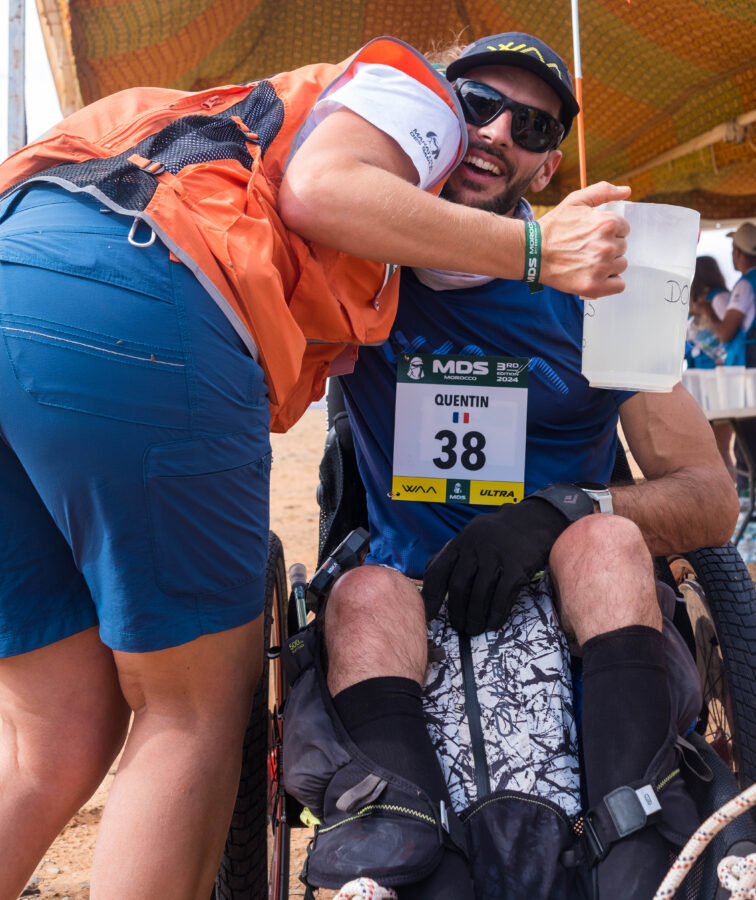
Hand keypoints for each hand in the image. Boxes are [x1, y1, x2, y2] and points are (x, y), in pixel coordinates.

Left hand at [422, 497, 573, 634]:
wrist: (531, 521)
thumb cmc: (496, 534)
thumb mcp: (469, 536)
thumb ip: (450, 555)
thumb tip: (427, 576)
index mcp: (459, 542)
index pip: (437, 571)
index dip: (431, 597)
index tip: (430, 615)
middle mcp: (475, 548)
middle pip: (458, 586)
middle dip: (456, 612)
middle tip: (458, 627)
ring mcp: (496, 557)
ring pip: (479, 595)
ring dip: (475, 617)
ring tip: (474, 629)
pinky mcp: (516, 567)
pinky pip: (502, 597)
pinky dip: (496, 614)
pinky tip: (492, 624)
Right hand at [538, 182, 630, 298]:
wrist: (532, 252)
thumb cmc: (553, 227)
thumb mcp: (576, 201)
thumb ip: (603, 191)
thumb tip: (627, 190)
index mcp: (607, 224)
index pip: (624, 229)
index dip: (610, 232)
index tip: (594, 236)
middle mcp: (608, 246)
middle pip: (622, 248)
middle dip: (609, 247)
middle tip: (587, 249)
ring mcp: (602, 268)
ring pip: (621, 266)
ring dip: (609, 265)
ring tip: (588, 262)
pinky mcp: (595, 286)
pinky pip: (618, 285)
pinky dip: (610, 282)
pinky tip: (595, 275)